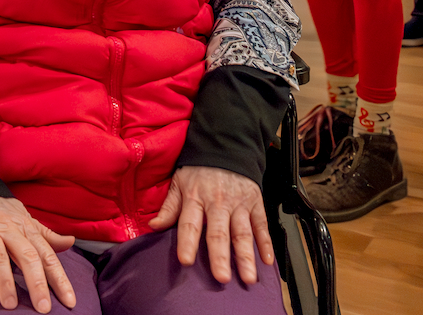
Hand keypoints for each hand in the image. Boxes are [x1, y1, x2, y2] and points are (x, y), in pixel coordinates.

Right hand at [0, 196, 76, 313]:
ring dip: (5, 282)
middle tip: (43, 308)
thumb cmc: (1, 213)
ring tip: (11, 305)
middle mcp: (9, 231)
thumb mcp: (25, 220)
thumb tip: (71, 242)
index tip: (69, 301)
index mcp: (26, 229)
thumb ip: (46, 235)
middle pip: (27, 256)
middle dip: (37, 282)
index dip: (59, 278)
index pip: (47, 255)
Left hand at [149, 166, 272, 284]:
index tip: (186, 260)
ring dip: (246, 256)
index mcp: (195, 197)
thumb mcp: (179, 182)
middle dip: (220, 256)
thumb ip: (169, 207)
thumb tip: (154, 226)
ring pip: (242, 232)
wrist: (226, 145)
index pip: (190, 223)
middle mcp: (217, 202)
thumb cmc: (200, 169)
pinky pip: (261, 225)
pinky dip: (266, 243)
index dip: (187, 242)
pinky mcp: (255, 202)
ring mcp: (239, 203)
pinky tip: (268, 260)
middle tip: (222, 277)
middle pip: (219, 232)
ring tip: (248, 277)